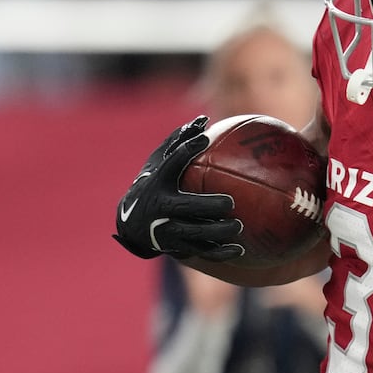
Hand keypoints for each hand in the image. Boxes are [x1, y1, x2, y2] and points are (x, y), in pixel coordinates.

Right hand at [113, 116, 243, 261]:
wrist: (132, 225)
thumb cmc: (154, 186)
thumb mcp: (158, 165)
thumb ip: (178, 144)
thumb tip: (203, 119)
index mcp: (158, 183)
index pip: (171, 163)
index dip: (186, 149)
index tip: (205, 138)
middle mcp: (160, 206)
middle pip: (184, 206)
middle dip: (207, 205)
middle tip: (229, 202)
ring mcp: (167, 229)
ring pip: (194, 232)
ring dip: (217, 231)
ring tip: (238, 226)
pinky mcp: (176, 248)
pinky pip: (201, 251)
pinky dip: (220, 252)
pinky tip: (240, 250)